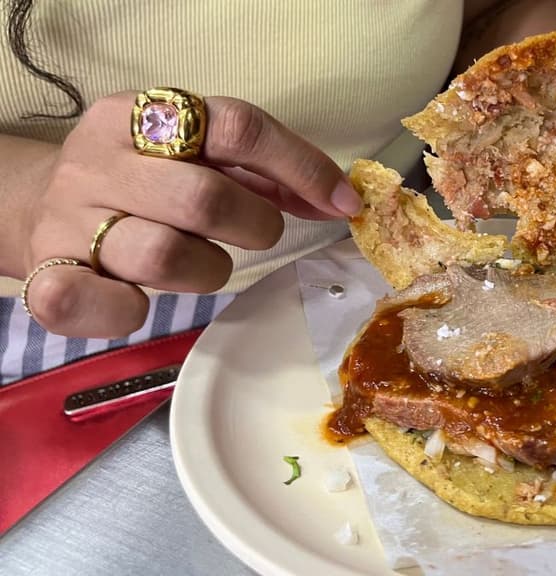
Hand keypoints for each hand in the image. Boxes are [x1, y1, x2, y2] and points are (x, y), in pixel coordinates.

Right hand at [22, 92, 360, 337]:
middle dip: (254, 225)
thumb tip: (339, 200)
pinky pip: (96, 303)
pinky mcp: (49, 273)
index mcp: (141, 114)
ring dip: (206, 271)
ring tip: (200, 262)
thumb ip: (264, 172)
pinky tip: (139, 300)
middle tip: (256, 233)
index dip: (301, 167)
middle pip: (204, 197)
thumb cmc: (143, 182)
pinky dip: (131, 311)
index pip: (237, 127)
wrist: (37, 207)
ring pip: (165, 256)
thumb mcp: (195, 156)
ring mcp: (71, 218)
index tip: (341, 203)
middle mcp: (101, 160)